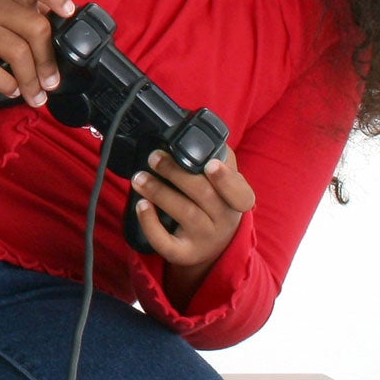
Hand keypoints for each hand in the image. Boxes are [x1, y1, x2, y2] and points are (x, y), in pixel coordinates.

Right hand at [0, 0, 74, 107]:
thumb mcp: (20, 27)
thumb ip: (45, 31)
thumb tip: (78, 50)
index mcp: (15, 0)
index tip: (69, 12)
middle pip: (35, 26)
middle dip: (48, 61)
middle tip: (52, 83)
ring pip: (17, 52)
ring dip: (32, 81)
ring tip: (37, 97)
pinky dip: (8, 86)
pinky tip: (13, 91)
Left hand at [133, 148, 256, 296]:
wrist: (213, 246)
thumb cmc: (214, 204)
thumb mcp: (224, 184)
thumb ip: (217, 159)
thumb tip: (190, 126)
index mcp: (237, 199)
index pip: (240, 192)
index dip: (225, 178)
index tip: (210, 164)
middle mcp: (224, 220)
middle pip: (203, 195)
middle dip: (176, 173)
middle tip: (153, 157)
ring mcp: (205, 239)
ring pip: (184, 214)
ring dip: (159, 192)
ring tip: (139, 178)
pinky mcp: (184, 253)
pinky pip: (167, 242)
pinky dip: (151, 223)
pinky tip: (141, 205)